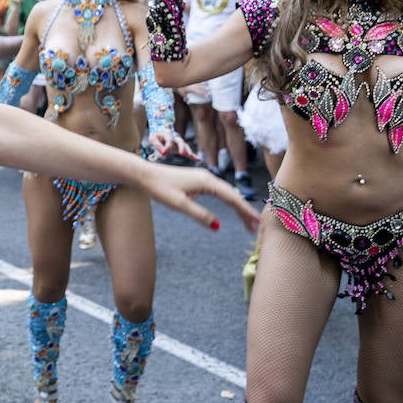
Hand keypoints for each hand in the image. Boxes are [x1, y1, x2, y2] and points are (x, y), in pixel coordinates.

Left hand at [141, 163, 259, 232]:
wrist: (144, 175)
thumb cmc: (160, 188)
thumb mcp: (180, 205)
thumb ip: (200, 216)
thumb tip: (219, 227)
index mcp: (207, 181)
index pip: (232, 197)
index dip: (245, 210)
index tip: (257, 221)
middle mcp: (208, 177)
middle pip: (233, 195)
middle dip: (244, 211)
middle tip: (255, 227)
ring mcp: (203, 178)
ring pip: (226, 193)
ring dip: (237, 206)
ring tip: (247, 222)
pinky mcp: (197, 180)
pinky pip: (218, 191)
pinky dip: (228, 201)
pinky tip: (231, 208)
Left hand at [148, 130, 199, 160]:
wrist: (160, 134)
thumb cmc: (156, 137)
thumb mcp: (153, 139)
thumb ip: (157, 145)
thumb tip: (163, 153)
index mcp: (167, 134)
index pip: (169, 141)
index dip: (166, 147)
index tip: (163, 154)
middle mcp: (175, 138)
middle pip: (180, 142)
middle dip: (182, 148)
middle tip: (182, 154)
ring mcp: (179, 143)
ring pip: (185, 146)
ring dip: (189, 151)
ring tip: (192, 156)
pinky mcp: (181, 148)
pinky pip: (188, 152)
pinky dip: (193, 155)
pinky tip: (198, 159)